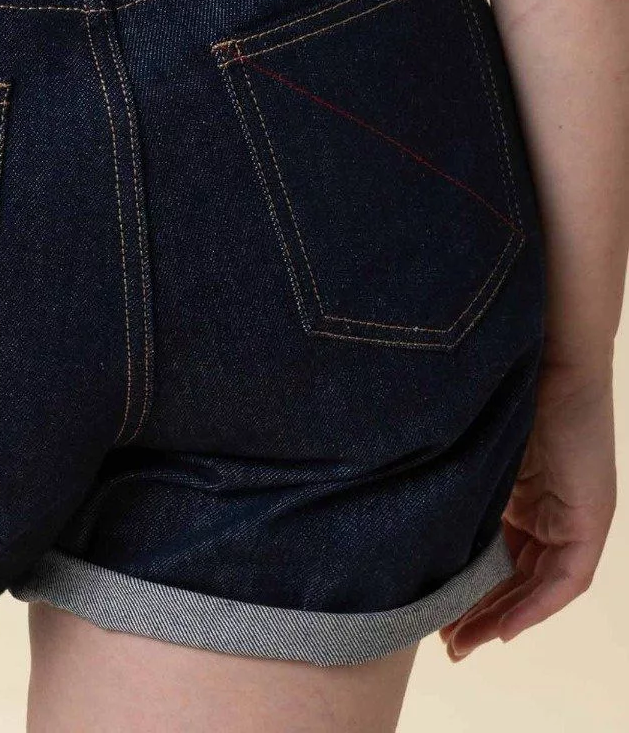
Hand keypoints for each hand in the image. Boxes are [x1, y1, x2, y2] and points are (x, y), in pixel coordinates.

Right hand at [438, 356, 616, 660]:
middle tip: (447, 642)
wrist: (545, 353)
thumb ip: (458, 489)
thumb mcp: (472, 452)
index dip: (470, 591)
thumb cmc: (501, 388)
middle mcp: (552, 511)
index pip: (499, 557)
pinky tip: (505, 626)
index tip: (437, 615)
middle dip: (481, 614)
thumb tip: (406, 520)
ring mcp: (574, 517)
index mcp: (523, 495)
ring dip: (504, 617)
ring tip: (464, 641)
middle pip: (517, 579)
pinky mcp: (590, 519)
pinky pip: (565, 579)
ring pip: (539, 585)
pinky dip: (535, 605)